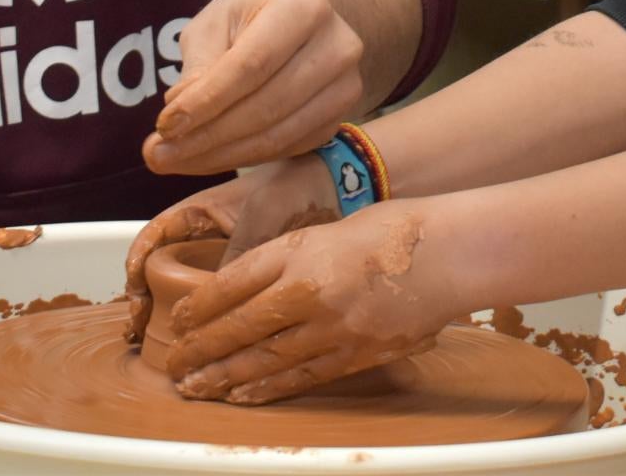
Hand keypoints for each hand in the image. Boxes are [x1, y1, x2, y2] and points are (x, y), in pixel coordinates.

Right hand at [122, 156, 337, 341]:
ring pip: (183, 288)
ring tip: (160, 344)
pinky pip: (216, 301)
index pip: (153, 237)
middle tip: (139, 328)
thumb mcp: (262, 216)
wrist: (334, 188)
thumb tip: (215, 298)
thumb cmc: (293, 188)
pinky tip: (205, 344)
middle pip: (159, 268)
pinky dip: (206, 322)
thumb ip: (238, 249)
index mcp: (198, 213)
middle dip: (145, 299)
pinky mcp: (244, 280)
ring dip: (168, 314)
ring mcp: (221, 259)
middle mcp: (203, 238)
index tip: (136, 292)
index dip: (136, 264)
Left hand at [143, 0, 365, 174]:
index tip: (164, 125)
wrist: (304, 22)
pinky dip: (241, 159)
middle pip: (265, 105)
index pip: (251, 64)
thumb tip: (180, 115)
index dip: (206, 100)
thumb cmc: (253, 16)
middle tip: (158, 154)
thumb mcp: (217, 20)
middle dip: (206, 136)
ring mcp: (346, 86)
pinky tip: (206, 158)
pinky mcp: (339, 118)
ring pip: (277, 135)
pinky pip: (287, 149)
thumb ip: (200, 63)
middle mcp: (337, 46)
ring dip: (218, 156)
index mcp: (304, 7)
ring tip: (173, 160)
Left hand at [164, 203, 467, 404]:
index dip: (201, 305)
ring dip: (225, 375)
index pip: (233, 282)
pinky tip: (243, 393)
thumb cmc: (394, 231)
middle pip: (240, 326)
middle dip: (202, 349)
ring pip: (264, 359)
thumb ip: (289, 259)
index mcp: (300, 251)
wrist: (449, 254)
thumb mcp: (329, 231)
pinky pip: (301, 376)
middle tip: (175, 364)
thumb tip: (249, 290)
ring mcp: (332, 327)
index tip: (181, 319)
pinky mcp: (355, 353)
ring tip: (197, 386)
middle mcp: (309, 291)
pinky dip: (267, 387)